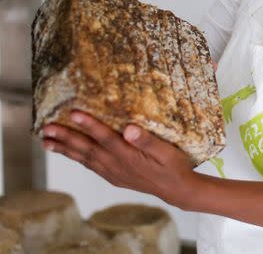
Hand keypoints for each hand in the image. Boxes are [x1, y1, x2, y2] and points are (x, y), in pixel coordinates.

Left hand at [42, 111, 196, 208]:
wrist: (176, 189)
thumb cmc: (174, 166)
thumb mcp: (166, 151)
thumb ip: (147, 140)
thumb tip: (129, 129)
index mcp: (128, 156)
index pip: (105, 138)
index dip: (89, 125)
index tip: (73, 113)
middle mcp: (116, 165)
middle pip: (87, 149)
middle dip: (66, 137)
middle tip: (46, 128)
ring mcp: (113, 172)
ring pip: (85, 159)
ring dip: (65, 149)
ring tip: (46, 142)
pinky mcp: (114, 177)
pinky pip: (91, 166)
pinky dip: (77, 159)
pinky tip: (69, 154)